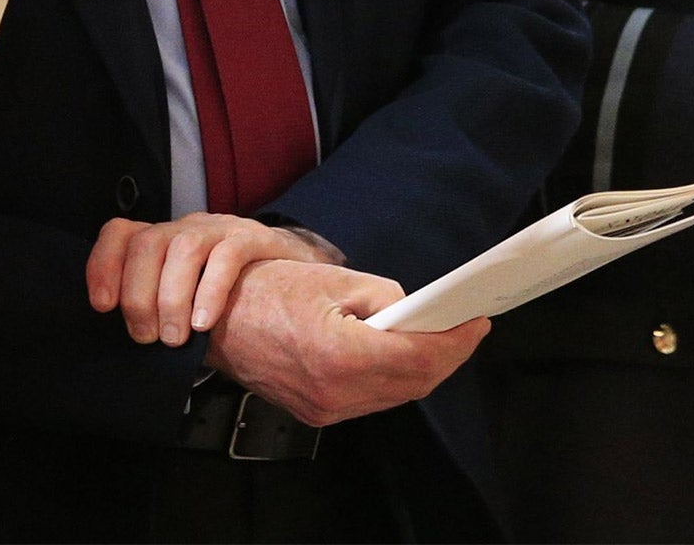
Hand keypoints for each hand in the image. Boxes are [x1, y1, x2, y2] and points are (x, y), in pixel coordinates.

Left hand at [86, 214, 340, 345]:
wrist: (293, 277)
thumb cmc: (230, 298)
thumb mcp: (186, 301)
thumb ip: (158, 310)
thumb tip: (127, 340)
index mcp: (164, 241)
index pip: (120, 233)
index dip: (104, 264)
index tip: (102, 305)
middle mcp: (187, 228)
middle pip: (148, 243)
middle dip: (139, 294)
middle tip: (147, 337)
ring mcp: (220, 229)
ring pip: (185, 247)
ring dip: (172, 297)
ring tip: (176, 338)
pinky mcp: (254, 239)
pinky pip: (228, 255)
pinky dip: (211, 290)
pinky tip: (206, 322)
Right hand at [204, 258, 487, 426]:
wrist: (217, 321)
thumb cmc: (266, 291)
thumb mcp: (333, 280)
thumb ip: (384, 298)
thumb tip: (415, 313)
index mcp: (338, 354)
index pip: (418, 358)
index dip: (455, 342)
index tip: (476, 322)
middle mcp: (334, 393)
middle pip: (413, 383)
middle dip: (447, 357)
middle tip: (467, 329)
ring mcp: (324, 409)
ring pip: (395, 396)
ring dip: (424, 370)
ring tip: (442, 340)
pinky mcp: (317, 414)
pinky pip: (371, 400)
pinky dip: (395, 380)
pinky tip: (404, 356)